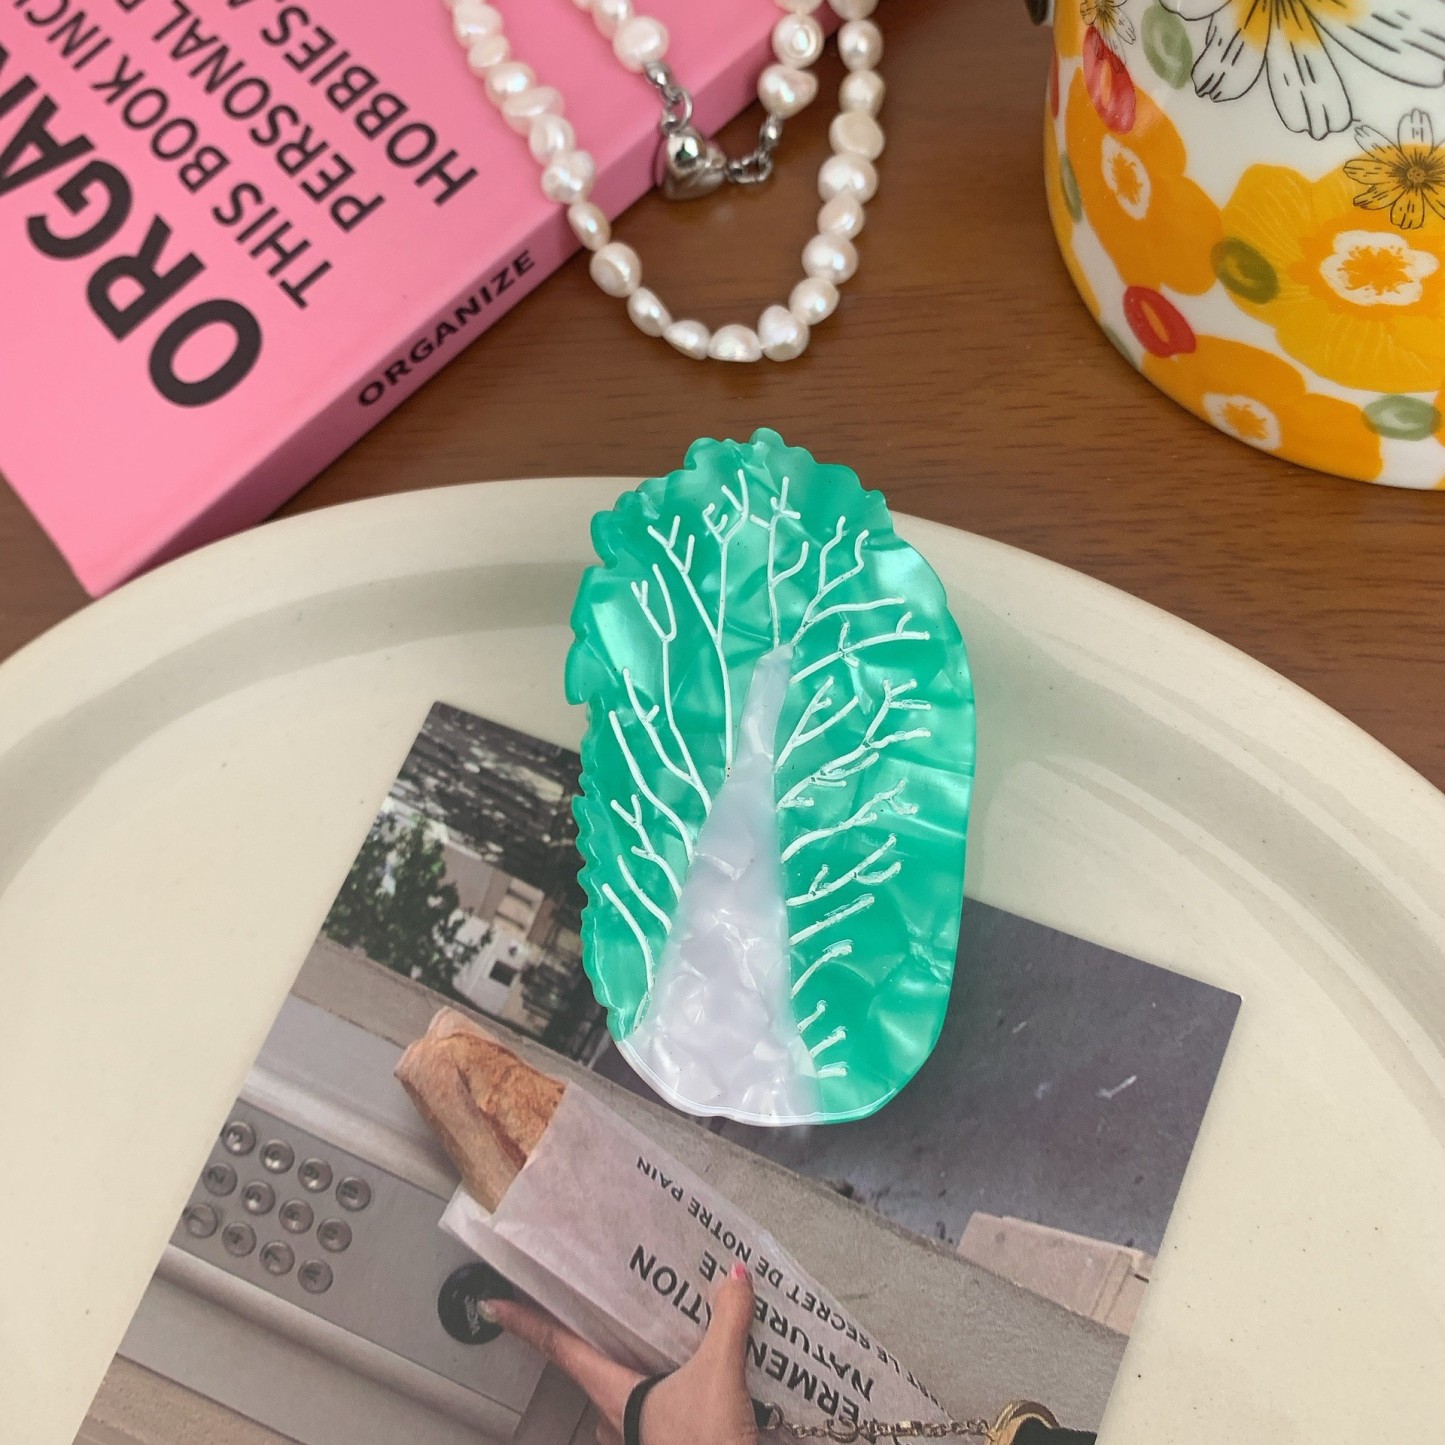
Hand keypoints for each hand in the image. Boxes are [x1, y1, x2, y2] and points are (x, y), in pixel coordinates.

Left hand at [487, 1263, 759, 1444]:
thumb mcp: (720, 1375)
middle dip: (591, 1332)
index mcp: (614, 1392)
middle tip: (593, 1296)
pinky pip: (651, 1403)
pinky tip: (690, 1367)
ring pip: (622, 1387)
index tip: (494, 1306)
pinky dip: (664, 1380)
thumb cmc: (706, 1444)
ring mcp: (636, 1434)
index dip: (526, 1324)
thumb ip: (726, 1322)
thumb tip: (734, 1278)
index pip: (559, 1348)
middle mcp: (616, 1414)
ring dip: (632, 1359)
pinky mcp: (663, 1441)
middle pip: (589, 1364)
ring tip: (655, 1325)